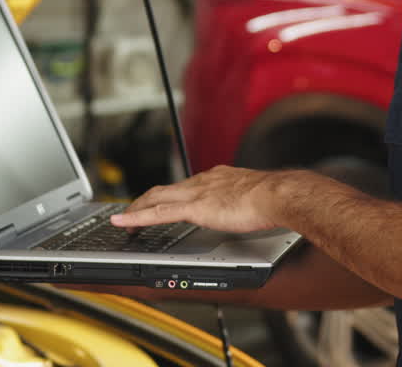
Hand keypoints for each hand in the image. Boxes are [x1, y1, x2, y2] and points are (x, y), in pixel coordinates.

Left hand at [111, 165, 288, 232]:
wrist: (278, 195)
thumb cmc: (273, 198)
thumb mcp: (253, 197)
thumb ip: (244, 201)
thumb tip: (250, 208)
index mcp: (216, 178)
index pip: (184, 185)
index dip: (168, 194)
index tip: (161, 200)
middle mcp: (203, 181)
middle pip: (163, 189)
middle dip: (145, 200)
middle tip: (131, 211)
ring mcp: (196, 193)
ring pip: (156, 198)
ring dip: (137, 209)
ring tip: (123, 220)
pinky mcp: (194, 208)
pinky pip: (158, 213)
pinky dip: (137, 217)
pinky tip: (122, 223)